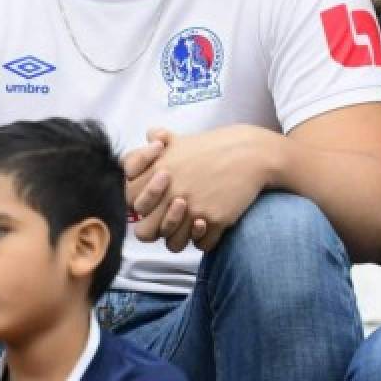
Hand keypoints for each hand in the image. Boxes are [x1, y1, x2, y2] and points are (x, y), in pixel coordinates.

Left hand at [129, 125, 279, 251]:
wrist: (251, 152)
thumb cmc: (214, 147)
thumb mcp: (182, 140)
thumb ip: (160, 140)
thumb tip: (150, 134)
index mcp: (158, 171)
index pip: (129, 202)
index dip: (138, 205)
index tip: (154, 200)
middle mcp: (172, 192)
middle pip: (145, 232)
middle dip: (155, 228)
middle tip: (169, 217)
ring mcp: (193, 208)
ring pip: (173, 244)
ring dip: (180, 236)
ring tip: (191, 222)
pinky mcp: (215, 219)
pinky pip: (202, 245)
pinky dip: (205, 238)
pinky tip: (209, 224)